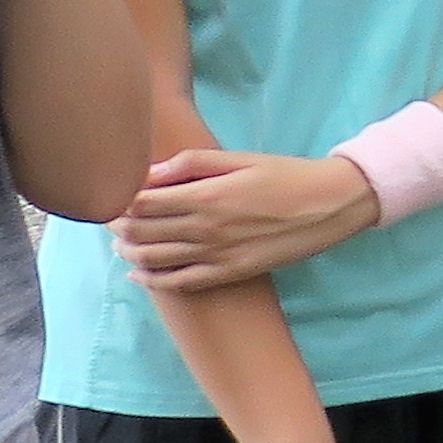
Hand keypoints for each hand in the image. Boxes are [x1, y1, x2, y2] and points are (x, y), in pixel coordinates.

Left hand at [116, 144, 382, 290]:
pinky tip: (139, 274)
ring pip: (153, 260)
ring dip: (128, 253)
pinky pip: (179, 283)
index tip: (112, 195)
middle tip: (111, 220)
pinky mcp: (230, 273)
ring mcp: (217, 255)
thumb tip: (149, 173)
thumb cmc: (286, 174)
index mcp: (206, 195)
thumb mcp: (240, 158)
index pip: (141, 202)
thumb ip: (192, 163)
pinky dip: (152, 281)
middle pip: (140, 233)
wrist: (331, 205)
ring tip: (121, 245)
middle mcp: (206, 229)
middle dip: (117, 227)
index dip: (118, 200)